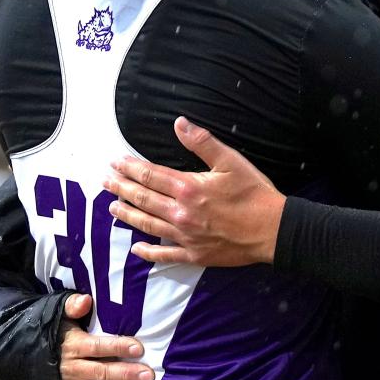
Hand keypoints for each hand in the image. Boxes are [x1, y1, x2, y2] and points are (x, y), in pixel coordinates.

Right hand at [58, 293, 150, 379]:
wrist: (23, 355)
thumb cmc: (53, 334)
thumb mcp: (59, 316)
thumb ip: (72, 306)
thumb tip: (85, 300)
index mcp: (74, 346)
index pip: (99, 346)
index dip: (118, 346)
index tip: (139, 348)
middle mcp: (73, 368)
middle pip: (102, 370)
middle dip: (125, 373)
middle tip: (147, 375)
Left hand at [105, 118, 284, 267]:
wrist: (273, 230)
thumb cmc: (255, 194)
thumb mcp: (231, 161)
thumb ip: (202, 142)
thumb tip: (180, 123)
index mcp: (188, 188)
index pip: (150, 175)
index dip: (130, 168)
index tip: (116, 163)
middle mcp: (181, 212)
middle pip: (143, 199)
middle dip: (122, 189)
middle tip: (106, 182)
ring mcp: (185, 236)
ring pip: (148, 224)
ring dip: (128, 215)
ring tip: (112, 208)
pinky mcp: (194, 255)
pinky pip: (165, 255)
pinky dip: (149, 252)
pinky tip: (136, 248)